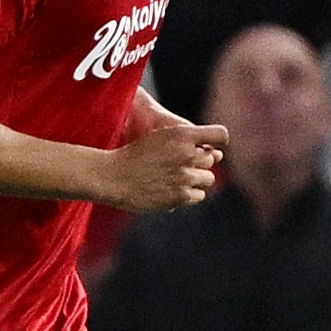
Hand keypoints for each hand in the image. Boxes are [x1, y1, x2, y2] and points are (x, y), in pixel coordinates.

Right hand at [94, 123, 225, 212]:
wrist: (111, 177)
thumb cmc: (133, 155)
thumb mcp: (159, 136)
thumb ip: (187, 140)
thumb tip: (218, 154)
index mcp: (181, 134)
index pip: (220, 135)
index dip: (218, 140)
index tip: (210, 146)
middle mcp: (186, 154)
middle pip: (212, 159)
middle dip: (199, 162)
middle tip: (179, 164)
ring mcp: (184, 177)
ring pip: (208, 179)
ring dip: (195, 179)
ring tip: (174, 178)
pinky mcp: (180, 196)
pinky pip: (198, 195)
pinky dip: (188, 194)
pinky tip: (171, 189)